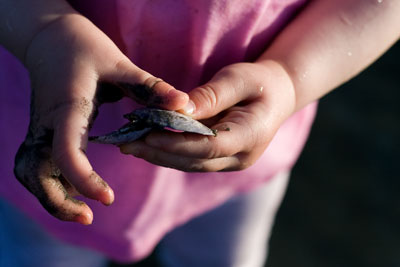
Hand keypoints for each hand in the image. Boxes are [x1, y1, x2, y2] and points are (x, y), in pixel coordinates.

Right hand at [13, 14, 187, 224]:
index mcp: (68, 108)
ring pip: (30, 174)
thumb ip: (150, 87)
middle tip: (89, 217)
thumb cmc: (83, 47)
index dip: (85, 179)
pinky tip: (73, 191)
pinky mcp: (40, 131)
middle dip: (58, 202)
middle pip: (36, 174)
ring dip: (51, 198)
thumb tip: (184, 107)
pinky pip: (35, 166)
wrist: (47, 38)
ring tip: (81, 212)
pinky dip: (49, 185)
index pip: (67, 151)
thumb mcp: (119, 63)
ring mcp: (38, 129)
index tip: (108, 198)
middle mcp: (46, 123)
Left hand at [120, 60, 295, 171]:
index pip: (209, 146)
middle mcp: (242, 157)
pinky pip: (193, 160)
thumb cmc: (259, 82)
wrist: (277, 96)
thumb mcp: (238, 78)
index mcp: (252, 135)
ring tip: (130, 145)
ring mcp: (233, 162)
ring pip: (191, 164)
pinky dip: (170, 153)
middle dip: (159, 153)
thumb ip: (211, 96)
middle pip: (195, 161)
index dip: (176, 143)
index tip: (146, 135)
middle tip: (126, 143)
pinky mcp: (223, 160)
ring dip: (160, 156)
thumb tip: (179, 109)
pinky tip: (149, 145)